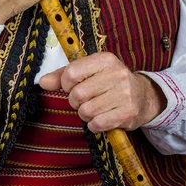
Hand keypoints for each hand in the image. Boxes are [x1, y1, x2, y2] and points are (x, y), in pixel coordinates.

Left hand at [39, 52, 166, 132]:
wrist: (143, 96)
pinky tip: (101, 119)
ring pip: (86, 111)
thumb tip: (42, 82)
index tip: (71, 87)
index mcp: (105, 59)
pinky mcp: (128, 113)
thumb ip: (63, 75)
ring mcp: (125, 94)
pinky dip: (94, 125)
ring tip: (94, 109)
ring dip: (85, 114)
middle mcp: (117, 74)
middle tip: (84, 100)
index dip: (65, 84)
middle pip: (78, 94)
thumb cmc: (109, 82)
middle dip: (75, 102)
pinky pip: (98, 124)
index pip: (72, 72)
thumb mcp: (89, 71)